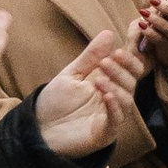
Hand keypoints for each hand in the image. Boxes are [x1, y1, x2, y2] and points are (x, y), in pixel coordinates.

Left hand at [34, 26, 146, 161]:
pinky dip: (115, 106)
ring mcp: (111, 118)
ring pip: (127, 101)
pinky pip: (117, 119)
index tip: (117, 52)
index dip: (128, 61)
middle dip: (120, 71)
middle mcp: (114, 101)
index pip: (131, 72)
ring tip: (99, 79)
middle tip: (105, 63)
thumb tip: (108, 32)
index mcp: (109, 86)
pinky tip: (107, 95)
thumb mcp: (72, 75)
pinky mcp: (105, 134)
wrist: (37, 129)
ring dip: (117, 87)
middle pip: (131, 84)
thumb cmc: (54, 103)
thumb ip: (90, 57)